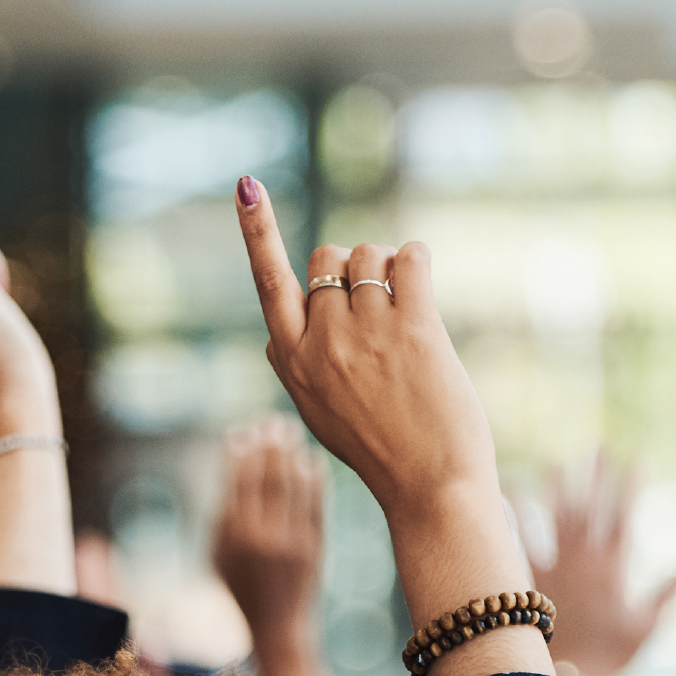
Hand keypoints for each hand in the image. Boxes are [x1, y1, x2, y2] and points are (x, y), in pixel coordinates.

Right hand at [212, 418, 325, 651]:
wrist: (276, 626)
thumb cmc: (240, 587)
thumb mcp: (217, 554)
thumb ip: (222, 513)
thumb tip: (234, 465)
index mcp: (233, 536)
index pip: (238, 482)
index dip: (241, 452)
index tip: (244, 432)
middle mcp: (262, 536)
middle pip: (268, 477)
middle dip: (270, 445)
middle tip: (273, 423)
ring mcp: (292, 541)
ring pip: (294, 486)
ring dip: (293, 455)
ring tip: (291, 434)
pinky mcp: (316, 546)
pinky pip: (317, 504)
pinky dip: (314, 479)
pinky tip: (311, 461)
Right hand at [234, 176, 543, 675]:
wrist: (429, 488)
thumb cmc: (380, 453)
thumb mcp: (317, 415)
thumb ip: (295, 370)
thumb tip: (272, 338)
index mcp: (291, 361)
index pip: (268, 282)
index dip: (258, 231)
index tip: (247, 186)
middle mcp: (320, 341)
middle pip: (329, 257)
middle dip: (354, 268)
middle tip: (380, 308)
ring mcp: (364, 332)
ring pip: (369, 255)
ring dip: (389, 268)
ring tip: (405, 313)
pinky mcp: (413, 328)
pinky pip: (410, 258)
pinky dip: (418, 262)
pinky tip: (424, 290)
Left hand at [537, 453, 675, 675]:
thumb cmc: (612, 656)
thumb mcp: (649, 624)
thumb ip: (671, 589)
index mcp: (614, 568)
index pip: (625, 517)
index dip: (629, 488)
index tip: (635, 459)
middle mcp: (584, 561)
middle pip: (591, 509)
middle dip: (596, 477)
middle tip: (598, 447)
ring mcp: (556, 568)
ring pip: (555, 519)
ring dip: (554, 489)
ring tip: (552, 461)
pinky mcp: (531, 581)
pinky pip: (520, 544)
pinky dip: (515, 520)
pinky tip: (508, 497)